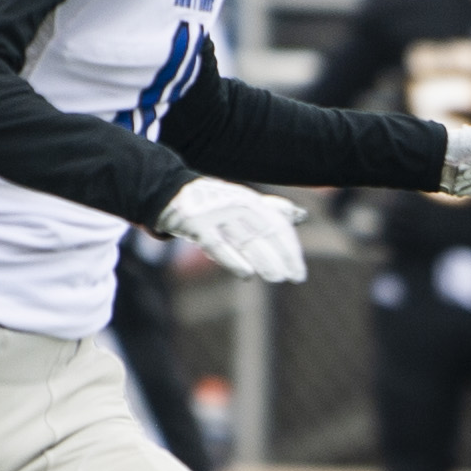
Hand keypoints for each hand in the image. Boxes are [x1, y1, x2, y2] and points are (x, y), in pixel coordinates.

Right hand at [157, 176, 309, 282]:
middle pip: (265, 232)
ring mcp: (215, 214)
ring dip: (264, 260)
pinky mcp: (195, 225)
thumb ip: (271, 209)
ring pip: (245, 239)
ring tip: (276, 277)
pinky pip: (217, 244)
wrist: (170, 192)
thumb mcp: (243, 200)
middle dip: (282, 256)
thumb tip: (301, 216)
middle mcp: (235, 204)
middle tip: (294, 277)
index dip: (290, 249)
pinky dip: (233, 259)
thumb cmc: (213, 201)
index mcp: (249, 200)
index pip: (276, 225)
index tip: (299, 271)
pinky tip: (247, 274)